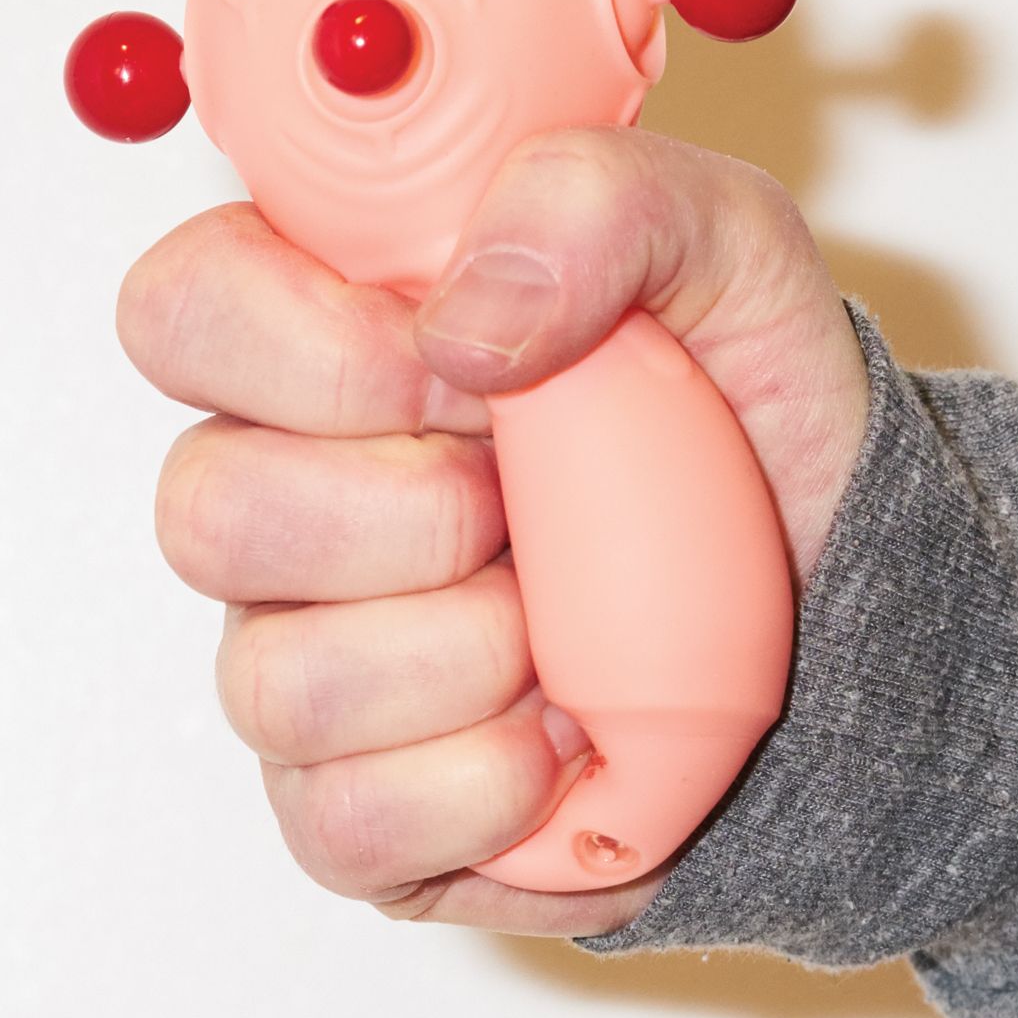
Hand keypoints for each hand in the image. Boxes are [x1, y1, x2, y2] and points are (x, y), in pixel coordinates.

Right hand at [117, 130, 870, 931]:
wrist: (839, 607)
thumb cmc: (746, 419)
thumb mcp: (725, 248)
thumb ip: (598, 200)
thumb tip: (468, 312)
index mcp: (325, 334)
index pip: (178, 311)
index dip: (300, 344)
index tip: (454, 369)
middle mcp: (278, 498)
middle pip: (204, 511)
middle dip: (412, 516)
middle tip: (530, 505)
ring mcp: (300, 658)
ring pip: (278, 679)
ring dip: (468, 655)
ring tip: (565, 630)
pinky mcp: (349, 808)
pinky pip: (348, 817)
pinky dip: (488, 784)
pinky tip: (562, 738)